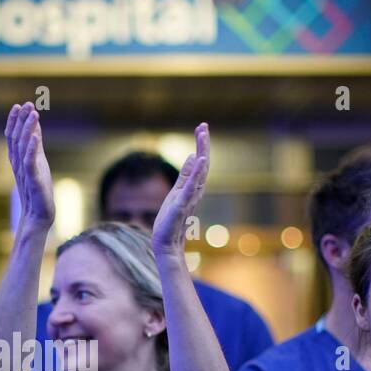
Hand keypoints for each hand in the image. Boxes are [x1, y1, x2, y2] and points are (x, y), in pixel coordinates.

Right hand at [5, 102, 53, 224]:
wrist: (38, 216)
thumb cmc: (38, 189)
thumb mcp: (37, 162)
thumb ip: (35, 145)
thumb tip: (35, 127)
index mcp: (18, 160)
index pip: (12, 137)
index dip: (14, 121)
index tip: (18, 105)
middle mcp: (18, 164)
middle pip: (16, 138)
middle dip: (20, 120)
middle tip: (26, 104)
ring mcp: (24, 172)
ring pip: (23, 147)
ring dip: (27, 129)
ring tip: (33, 113)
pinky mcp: (33, 181)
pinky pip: (30, 163)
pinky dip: (31, 149)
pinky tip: (34, 137)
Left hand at [151, 122, 209, 257]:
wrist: (166, 244)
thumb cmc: (170, 222)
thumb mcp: (177, 194)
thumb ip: (185, 177)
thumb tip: (193, 156)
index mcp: (191, 187)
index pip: (199, 163)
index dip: (201, 145)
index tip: (202, 128)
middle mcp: (194, 191)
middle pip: (202, 164)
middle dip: (203, 144)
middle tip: (203, 125)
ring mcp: (189, 198)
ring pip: (199, 172)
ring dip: (201, 153)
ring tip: (202, 136)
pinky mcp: (182, 205)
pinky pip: (191, 187)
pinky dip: (197, 173)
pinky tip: (200, 159)